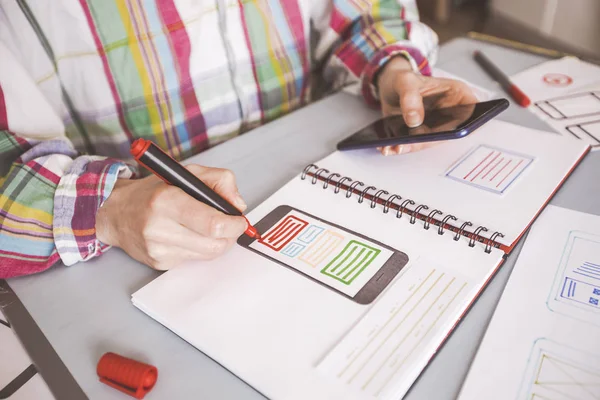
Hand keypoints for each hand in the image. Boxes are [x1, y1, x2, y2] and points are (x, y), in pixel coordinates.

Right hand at [96, 165, 247, 269]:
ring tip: (212, 228)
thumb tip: (238, 205)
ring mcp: (157, 249)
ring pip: (207, 255)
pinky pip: (194, 260)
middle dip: (230, 236)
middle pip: (214, 244)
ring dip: (218, 242)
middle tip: (232, 225)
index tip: (239, 220)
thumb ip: (219, 180)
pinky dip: (200, 248)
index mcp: (166, 200)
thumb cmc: (154, 191)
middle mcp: (159, 227)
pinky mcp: (159, 263)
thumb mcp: (187, 173)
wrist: (117, 212)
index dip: (234, 225)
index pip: (212, 224)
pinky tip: (190, 235)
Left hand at [376, 57, 477, 154]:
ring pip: (431, 142)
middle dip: (427, 141)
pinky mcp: (423, 134)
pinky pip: (417, 144)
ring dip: (413, 147)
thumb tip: (414, 120)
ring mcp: (437, 126)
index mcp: (458, 95)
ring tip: (395, 147)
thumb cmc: (403, 79)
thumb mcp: (405, 80)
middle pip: (448, 133)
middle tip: (408, 144)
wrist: (388, 87)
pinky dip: (403, 147)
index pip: (469, 113)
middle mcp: (451, 113)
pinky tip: (390, 147)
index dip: (461, 127)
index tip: (441, 134)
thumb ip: (410, 96)